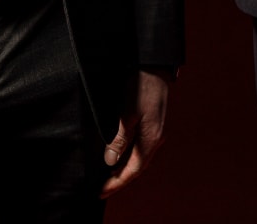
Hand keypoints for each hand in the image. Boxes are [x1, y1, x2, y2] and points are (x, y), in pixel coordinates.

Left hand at [99, 68, 172, 197]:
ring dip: (123, 168)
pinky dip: (127, 155)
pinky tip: (118, 155)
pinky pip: (138, 146)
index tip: (101, 192)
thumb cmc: (141, 86)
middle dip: (120, 178)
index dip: (117, 182)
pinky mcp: (150, 122)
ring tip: (107, 176)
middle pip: (136, 166)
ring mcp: (154, 130)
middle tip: (102, 188)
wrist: (153, 65)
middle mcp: (155, 137)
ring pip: (138, 157)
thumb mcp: (127, 113)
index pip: (133, 170)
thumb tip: (111, 161)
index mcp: (151, 138)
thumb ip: (119, 138)